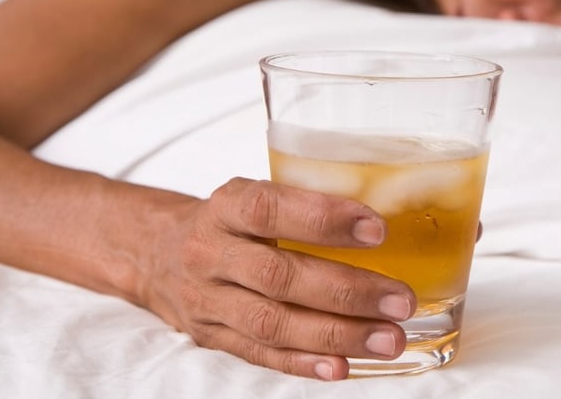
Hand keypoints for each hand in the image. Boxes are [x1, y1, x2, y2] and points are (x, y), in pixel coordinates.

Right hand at [141, 177, 416, 380]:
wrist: (153, 251)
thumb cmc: (229, 220)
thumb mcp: (255, 194)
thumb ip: (310, 202)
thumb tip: (407, 212)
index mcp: (226, 206)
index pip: (269, 208)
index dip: (322, 219)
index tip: (377, 229)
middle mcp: (211, 252)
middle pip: (278, 276)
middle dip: (346, 291)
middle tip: (399, 300)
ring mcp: (207, 300)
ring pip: (271, 323)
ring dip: (336, 334)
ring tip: (388, 339)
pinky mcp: (211, 336)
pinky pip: (258, 354)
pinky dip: (302, 363)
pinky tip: (342, 367)